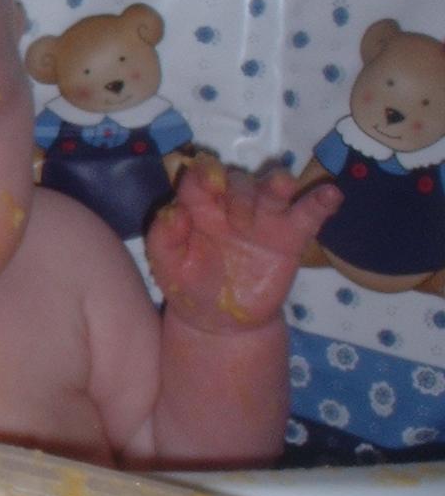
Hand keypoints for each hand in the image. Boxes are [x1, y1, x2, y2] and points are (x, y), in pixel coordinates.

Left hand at [145, 154, 341, 333]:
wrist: (219, 323)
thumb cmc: (189, 285)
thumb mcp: (166, 264)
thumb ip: (164, 236)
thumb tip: (174, 211)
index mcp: (200, 206)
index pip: (202, 176)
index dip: (205, 172)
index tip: (210, 184)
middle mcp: (232, 205)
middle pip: (240, 180)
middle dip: (240, 192)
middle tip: (238, 221)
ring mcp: (264, 219)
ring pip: (274, 188)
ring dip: (277, 184)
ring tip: (280, 189)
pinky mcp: (290, 237)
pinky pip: (308, 214)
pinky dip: (320, 202)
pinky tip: (331, 195)